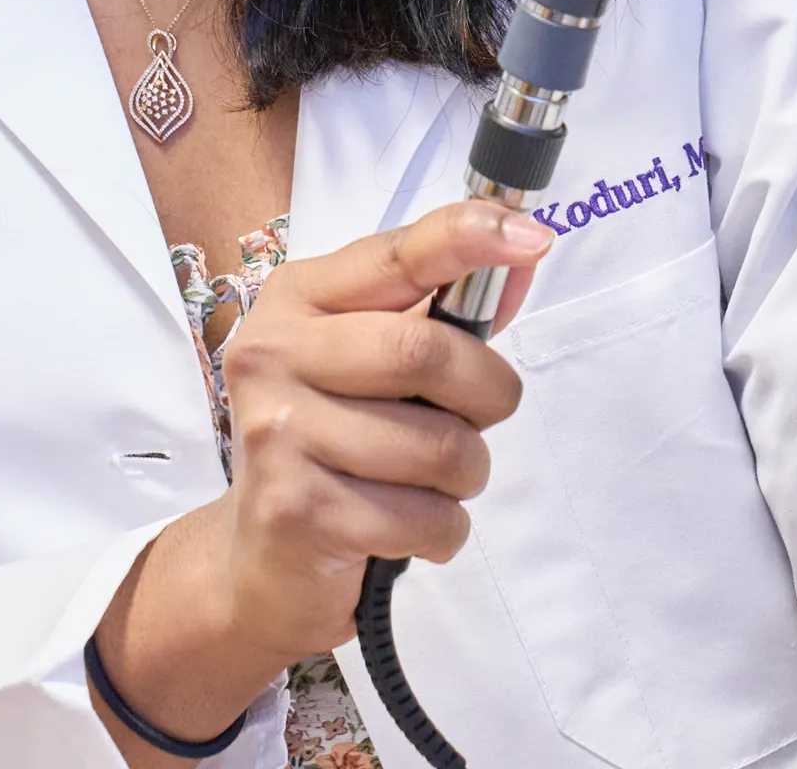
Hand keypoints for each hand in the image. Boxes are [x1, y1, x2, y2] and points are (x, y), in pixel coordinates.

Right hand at [89, 201, 553, 753]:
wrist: (262, 559)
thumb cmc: (336, 439)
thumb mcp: (378, 361)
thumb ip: (449, 310)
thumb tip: (525, 252)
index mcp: (298, 298)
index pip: (396, 254)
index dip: (469, 239)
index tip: (534, 238)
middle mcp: (273, 353)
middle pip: (427, 353)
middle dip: (488, 394)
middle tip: (480, 418)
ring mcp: (278, 432)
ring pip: (439, 447)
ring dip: (467, 475)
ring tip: (433, 482)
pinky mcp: (295, 511)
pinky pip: (425, 518)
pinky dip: (444, 530)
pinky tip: (406, 526)